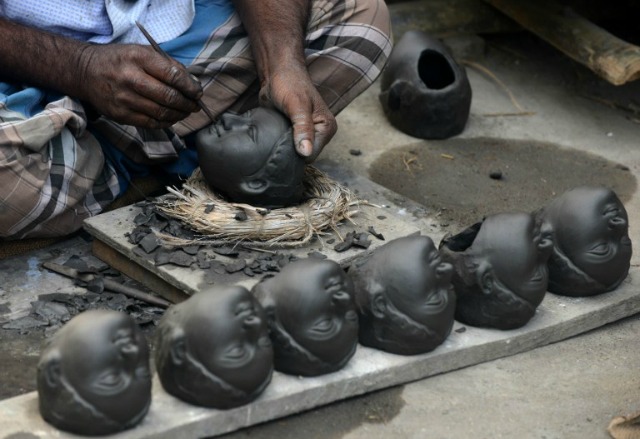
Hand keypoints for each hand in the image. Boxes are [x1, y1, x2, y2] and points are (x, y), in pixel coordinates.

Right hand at [75, 44, 202, 127]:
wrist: (85, 71)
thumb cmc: (120, 60)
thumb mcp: (142, 51)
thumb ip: (168, 65)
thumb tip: (193, 83)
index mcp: (138, 58)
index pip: (173, 75)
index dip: (190, 87)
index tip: (198, 92)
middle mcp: (130, 78)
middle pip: (169, 97)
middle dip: (187, 103)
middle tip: (195, 105)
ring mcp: (123, 98)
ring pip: (161, 113)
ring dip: (179, 114)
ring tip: (186, 111)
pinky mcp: (120, 114)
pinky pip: (150, 123)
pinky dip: (166, 122)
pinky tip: (171, 117)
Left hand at [258, 63, 336, 161]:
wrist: (277, 72)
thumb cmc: (290, 83)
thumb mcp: (297, 105)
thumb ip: (303, 128)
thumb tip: (306, 152)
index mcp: (327, 128)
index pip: (311, 155)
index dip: (296, 154)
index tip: (282, 144)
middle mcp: (320, 133)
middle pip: (303, 156)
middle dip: (290, 151)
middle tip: (276, 139)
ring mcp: (307, 134)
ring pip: (294, 152)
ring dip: (283, 148)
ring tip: (274, 138)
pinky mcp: (295, 133)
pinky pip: (288, 146)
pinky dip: (280, 144)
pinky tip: (273, 138)